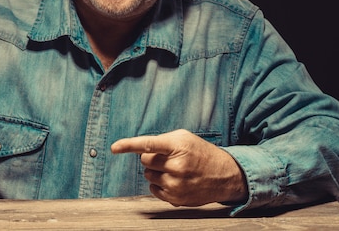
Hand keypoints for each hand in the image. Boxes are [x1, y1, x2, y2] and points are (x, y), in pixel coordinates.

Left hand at [111, 129, 247, 206]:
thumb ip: (161, 141)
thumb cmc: (200, 152)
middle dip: (151, 158)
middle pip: (145, 161)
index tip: (114, 147)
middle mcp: (177, 166)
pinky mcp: (176, 199)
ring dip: (156, 172)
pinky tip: (174, 180)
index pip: (148, 144)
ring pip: (148, 175)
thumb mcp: (184, 138)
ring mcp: (176, 184)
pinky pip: (153, 189)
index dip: (129, 145)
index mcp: (178, 146)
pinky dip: (159, 184)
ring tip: (174, 169)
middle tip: (167, 157)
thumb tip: (140, 152)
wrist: (224, 175)